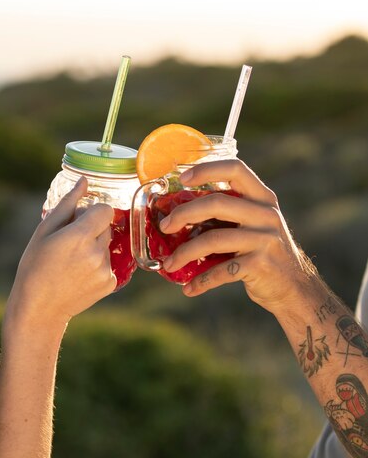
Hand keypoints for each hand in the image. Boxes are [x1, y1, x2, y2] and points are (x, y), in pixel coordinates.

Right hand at [6, 177, 115, 329]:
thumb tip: (84, 181)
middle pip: (106, 227)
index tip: (77, 221)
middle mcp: (97, 252)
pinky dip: (98, 266)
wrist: (39, 308)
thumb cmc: (35, 266)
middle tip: (69, 245)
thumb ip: (67, 204)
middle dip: (92, 230)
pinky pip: (109, 264)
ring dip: (94, 248)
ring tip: (72, 262)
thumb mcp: (44, 231)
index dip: (92, 213)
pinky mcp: (110, 284)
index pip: (106, 210)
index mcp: (80, 236)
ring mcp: (105, 270)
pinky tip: (79, 275)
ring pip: (107, 246)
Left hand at [160, 159, 315, 313]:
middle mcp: (266, 215)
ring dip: (185, 252)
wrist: (293, 287)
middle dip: (184, 213)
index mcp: (263, 198)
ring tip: (169, 264)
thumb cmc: (263, 251)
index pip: (236, 169)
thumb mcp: (255, 223)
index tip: (182, 178)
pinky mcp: (260, 265)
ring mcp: (265, 240)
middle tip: (165, 226)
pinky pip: (222, 271)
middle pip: (217, 203)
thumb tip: (180, 210)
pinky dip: (201, 280)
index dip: (207, 169)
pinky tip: (189, 288)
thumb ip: (230, 211)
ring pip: (214, 239)